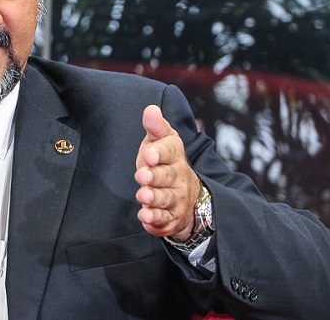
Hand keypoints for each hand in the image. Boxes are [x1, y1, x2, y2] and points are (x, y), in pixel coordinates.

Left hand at [134, 104, 199, 240]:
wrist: (187, 194)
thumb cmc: (165, 162)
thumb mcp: (162, 141)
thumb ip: (156, 127)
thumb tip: (151, 109)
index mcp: (174, 155)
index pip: (169, 152)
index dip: (159, 153)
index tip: (149, 155)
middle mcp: (177, 178)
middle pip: (167, 177)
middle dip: (155, 177)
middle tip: (142, 176)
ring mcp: (175, 199)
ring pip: (165, 199)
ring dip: (153, 199)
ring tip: (142, 196)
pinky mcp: (170, 218)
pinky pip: (163, 220)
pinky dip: (154, 220)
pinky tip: (144, 217)